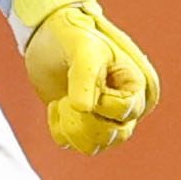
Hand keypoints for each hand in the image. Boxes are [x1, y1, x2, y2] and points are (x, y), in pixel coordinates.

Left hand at [11, 0, 160, 155]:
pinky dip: (60, 130)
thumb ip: (85, 77)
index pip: (126, 110)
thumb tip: (83, 109)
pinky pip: (74, 144)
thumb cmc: (72, 35)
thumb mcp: (82, 48)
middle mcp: (124, 106)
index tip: (81, 83)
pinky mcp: (80, 124)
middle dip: (85, 121)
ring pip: (96, 145)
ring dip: (72, 128)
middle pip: (116, 135)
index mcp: (134, 85)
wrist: (47, 34)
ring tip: (61, 102)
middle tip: (65, 100)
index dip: (101, 104)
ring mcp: (102, 117)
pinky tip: (56, 105)